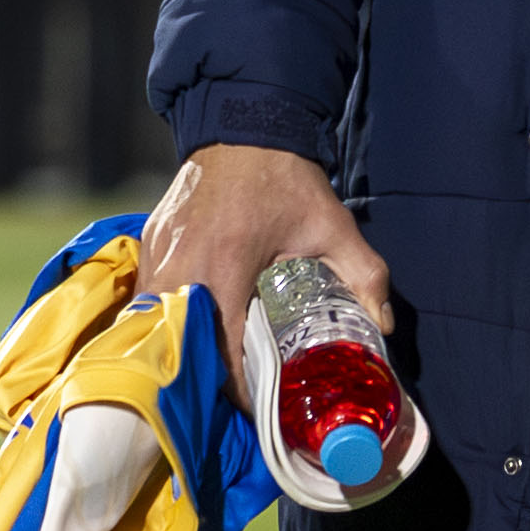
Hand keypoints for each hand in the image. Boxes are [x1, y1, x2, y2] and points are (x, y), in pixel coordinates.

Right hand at [139, 144, 392, 382]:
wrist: (246, 124)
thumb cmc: (286, 178)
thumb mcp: (333, 225)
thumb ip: (364, 275)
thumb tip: (385, 325)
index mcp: (224, 265)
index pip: (220, 350)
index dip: (239, 388)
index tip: (260, 406)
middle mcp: (181, 265)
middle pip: (179, 347)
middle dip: (205, 379)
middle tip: (235, 395)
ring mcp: (157, 255)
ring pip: (154, 326)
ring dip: (179, 352)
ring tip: (211, 372)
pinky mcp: (147, 245)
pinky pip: (144, 301)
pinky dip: (161, 323)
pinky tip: (186, 335)